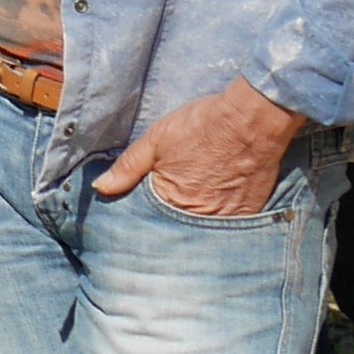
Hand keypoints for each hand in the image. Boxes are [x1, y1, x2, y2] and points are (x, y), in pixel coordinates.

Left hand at [98, 80, 304, 218]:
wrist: (252, 119)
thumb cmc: (202, 125)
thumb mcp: (156, 139)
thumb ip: (128, 166)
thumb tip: (101, 188)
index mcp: (172, 200)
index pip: (149, 221)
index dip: (144, 216)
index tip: (141, 213)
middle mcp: (198, 216)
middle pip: (176, 230)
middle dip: (168, 227)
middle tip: (169, 213)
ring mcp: (225, 219)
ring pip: (200, 233)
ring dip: (192, 228)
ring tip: (191, 212)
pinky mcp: (248, 215)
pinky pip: (227, 230)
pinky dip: (218, 224)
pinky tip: (214, 209)